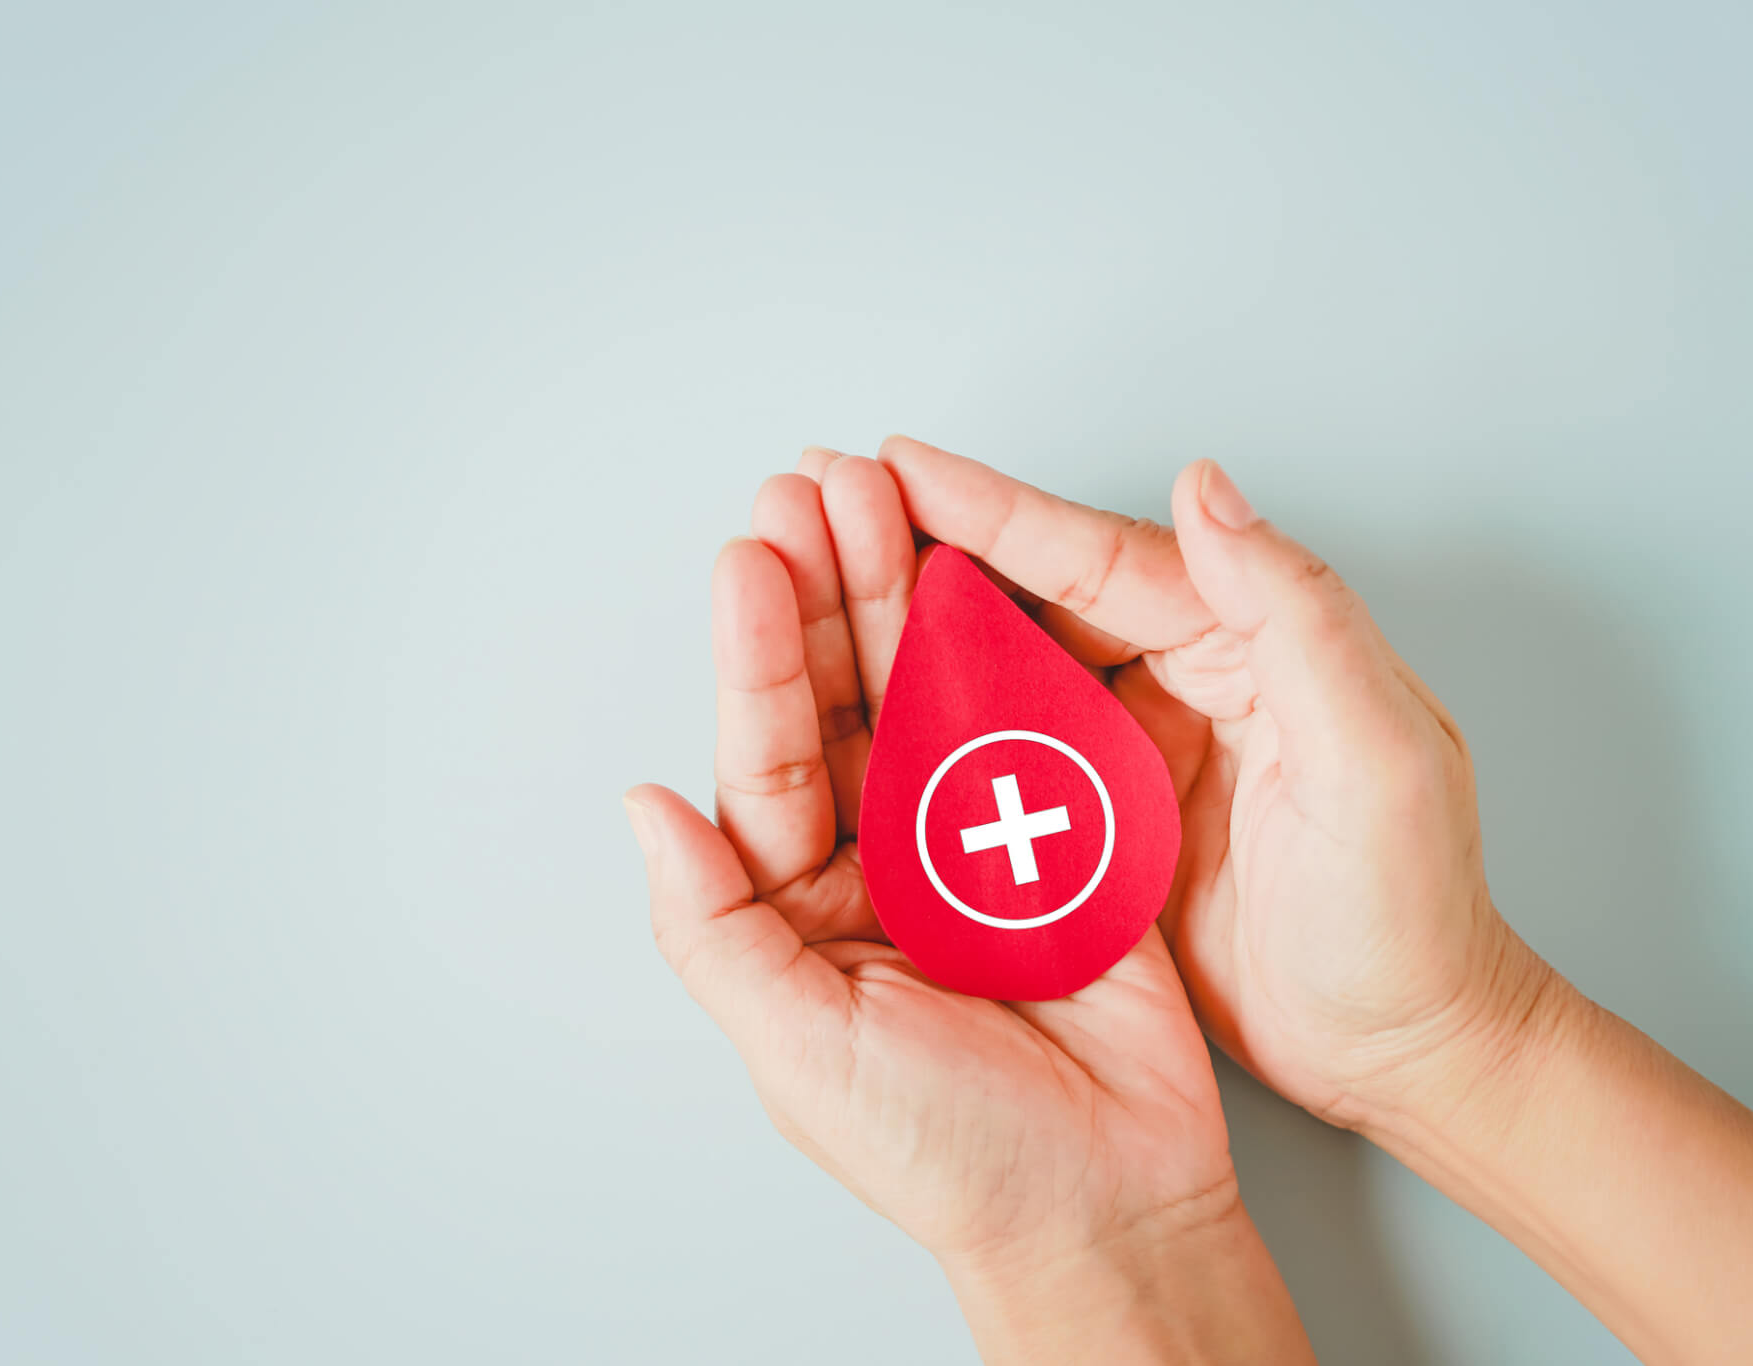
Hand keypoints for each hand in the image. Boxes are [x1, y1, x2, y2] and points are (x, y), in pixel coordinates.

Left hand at [625, 458, 1310, 1360]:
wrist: (1110, 1204)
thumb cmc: (951, 1154)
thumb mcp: (798, 1049)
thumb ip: (713, 926)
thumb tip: (641, 808)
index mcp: (798, 908)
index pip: (769, 756)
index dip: (759, 655)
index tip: (749, 559)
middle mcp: (874, 859)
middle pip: (844, 699)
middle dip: (830, 590)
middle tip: (818, 487)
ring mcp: (969, 838)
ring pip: (928, 691)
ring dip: (907, 593)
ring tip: (885, 494)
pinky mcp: (1060, 833)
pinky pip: (1027, 723)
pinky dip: (1005, 646)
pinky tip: (980, 568)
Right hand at [875, 437, 1547, 1130]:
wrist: (1408, 1054)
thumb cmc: (1414, 919)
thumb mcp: (1379, 760)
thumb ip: (1299, 616)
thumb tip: (1206, 488)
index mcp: (1255, 642)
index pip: (1107, 558)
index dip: (998, 510)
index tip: (902, 467)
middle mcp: (1194, 676)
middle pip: (1044, 593)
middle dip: (936, 543)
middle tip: (833, 498)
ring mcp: (1146, 747)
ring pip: (1016, 663)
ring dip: (926, 625)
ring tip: (829, 580)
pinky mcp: (1115, 819)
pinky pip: (1013, 750)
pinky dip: (945, 722)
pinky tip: (874, 709)